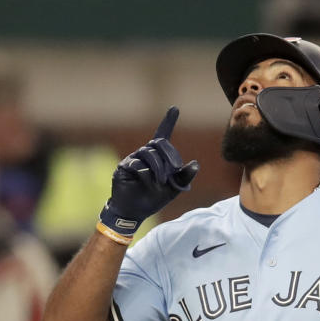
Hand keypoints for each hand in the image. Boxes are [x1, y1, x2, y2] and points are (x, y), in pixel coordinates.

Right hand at [98, 107, 198, 240]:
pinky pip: (137, 165)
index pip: (163, 134)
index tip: (175, 108)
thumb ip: (183, 177)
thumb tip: (195, 164)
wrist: (135, 211)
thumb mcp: (173, 189)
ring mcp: (133, 159)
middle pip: (158, 143)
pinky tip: (148, 183)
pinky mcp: (124, 167)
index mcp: (158, 157)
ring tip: (161, 181)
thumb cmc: (153, 198)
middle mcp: (145, 154)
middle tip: (174, 169)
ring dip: (159, 167)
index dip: (168, 121)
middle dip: (169, 155)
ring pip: (149, 152)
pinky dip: (146, 175)